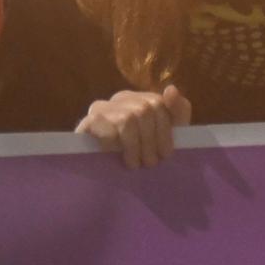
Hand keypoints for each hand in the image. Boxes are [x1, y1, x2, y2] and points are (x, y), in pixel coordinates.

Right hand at [75, 86, 191, 168]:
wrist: (107, 176)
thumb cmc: (142, 153)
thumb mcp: (168, 134)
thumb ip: (177, 111)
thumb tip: (171, 89)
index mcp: (140, 99)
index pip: (157, 103)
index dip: (165, 131)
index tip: (166, 154)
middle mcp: (120, 99)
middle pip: (144, 110)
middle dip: (151, 140)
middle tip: (150, 163)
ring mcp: (102, 108)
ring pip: (127, 119)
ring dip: (135, 146)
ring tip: (135, 163)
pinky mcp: (88, 122)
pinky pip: (106, 128)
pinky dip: (116, 144)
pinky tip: (117, 156)